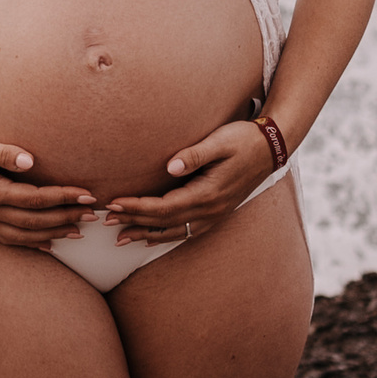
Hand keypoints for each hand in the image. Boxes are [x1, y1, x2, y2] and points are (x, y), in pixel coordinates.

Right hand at [0, 127, 94, 250]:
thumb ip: (2, 152)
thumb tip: (31, 161)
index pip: (35, 199)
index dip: (63, 197)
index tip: (87, 194)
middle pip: (35, 221)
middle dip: (66, 217)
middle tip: (93, 213)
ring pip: (24, 235)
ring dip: (53, 234)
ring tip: (79, 231)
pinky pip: (10, 239)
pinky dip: (32, 243)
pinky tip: (48, 243)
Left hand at [102, 119, 275, 246]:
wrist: (272, 148)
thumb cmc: (244, 139)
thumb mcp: (220, 141)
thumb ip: (195, 154)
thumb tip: (170, 166)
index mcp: (208, 193)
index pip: (164, 207)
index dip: (137, 207)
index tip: (114, 204)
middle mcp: (210, 210)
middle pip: (164, 222)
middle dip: (134, 221)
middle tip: (105, 221)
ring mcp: (214, 215)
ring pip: (174, 231)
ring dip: (146, 234)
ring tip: (121, 238)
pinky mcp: (216, 213)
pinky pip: (186, 231)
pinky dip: (165, 235)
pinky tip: (151, 237)